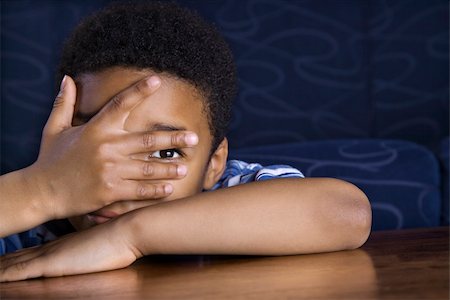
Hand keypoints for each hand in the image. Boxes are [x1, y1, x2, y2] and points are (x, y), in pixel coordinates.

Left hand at [0, 217, 140, 281]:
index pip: (34, 250)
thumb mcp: (107, 239)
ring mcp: (50, 254)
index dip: (16, 255)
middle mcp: (53, 247)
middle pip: (19, 255)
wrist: (128, 230)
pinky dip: (3, 276)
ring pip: (13, 263)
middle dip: (3, 261)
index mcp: (65, 243)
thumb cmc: (124, 236)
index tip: (4, 258)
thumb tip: (99, 246)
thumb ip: (97, 242)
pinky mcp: (50, 264)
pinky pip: (17, 272)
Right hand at [28, 75, 197, 218]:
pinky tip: (170, 189)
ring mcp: (110, 170)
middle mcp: (106, 147)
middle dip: (173, 138)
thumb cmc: (50, 159)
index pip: (120, 104)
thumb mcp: (54, 129)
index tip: (157, 79)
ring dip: (169, 167)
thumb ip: (64, 104)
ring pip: (148, 167)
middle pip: (147, 140)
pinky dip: (156, 190)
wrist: (41, 191)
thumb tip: (67, 78)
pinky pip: (139, 190)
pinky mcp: (110, 191)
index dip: (139, 90)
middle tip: (194, 137)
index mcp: (96, 129)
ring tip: (186, 166)